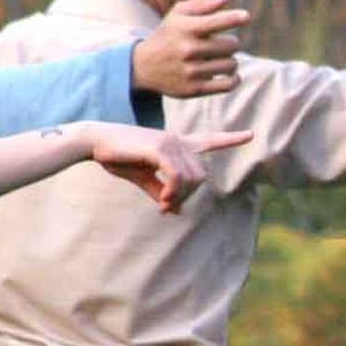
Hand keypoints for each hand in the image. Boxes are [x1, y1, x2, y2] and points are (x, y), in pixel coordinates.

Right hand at [78, 124, 250, 213]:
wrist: (94, 142)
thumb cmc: (117, 157)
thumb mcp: (143, 178)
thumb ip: (163, 192)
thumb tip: (177, 210)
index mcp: (176, 144)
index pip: (210, 140)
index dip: (231, 139)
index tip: (251, 135)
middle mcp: (177, 141)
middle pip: (201, 176)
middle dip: (189, 195)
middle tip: (168, 205)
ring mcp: (169, 142)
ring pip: (192, 179)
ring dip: (180, 197)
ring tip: (164, 203)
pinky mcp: (159, 148)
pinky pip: (178, 177)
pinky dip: (173, 193)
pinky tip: (164, 200)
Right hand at [134, 0, 249, 99]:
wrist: (143, 66)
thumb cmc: (168, 35)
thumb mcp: (178, 14)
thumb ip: (203, 3)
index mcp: (185, 28)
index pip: (217, 22)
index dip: (235, 18)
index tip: (246, 16)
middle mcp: (188, 49)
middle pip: (231, 45)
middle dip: (231, 43)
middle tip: (222, 44)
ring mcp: (191, 71)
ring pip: (231, 65)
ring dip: (231, 61)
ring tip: (221, 58)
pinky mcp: (194, 89)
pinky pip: (228, 84)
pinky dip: (234, 79)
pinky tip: (230, 74)